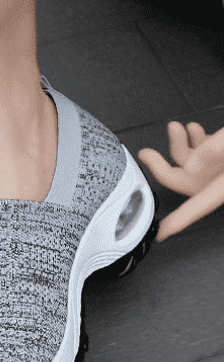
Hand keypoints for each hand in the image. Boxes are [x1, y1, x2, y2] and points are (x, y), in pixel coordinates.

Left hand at [138, 121, 223, 241]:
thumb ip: (215, 150)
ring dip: (178, 145)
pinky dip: (194, 140)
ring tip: (177, 128)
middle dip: (163, 165)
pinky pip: (204, 152)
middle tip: (146, 152)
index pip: (196, 207)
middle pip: (184, 180)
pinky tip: (191, 128)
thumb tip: (190, 166)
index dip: (177, 223)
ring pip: (191, 162)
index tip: (159, 234)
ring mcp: (223, 167)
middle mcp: (222, 179)